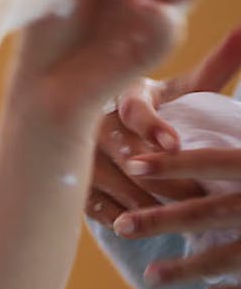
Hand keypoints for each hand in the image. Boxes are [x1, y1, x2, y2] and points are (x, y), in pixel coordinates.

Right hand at [86, 27, 240, 226]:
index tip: (174, 143)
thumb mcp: (186, 89)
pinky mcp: (72, 182)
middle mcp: (92, 119)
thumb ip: (216, 67)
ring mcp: (78, 153)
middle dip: (163, 175)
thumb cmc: (161, 109)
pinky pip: (96, 206)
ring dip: (147, 200)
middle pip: (123, 151)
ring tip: (178, 213)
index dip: (153, 126)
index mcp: (122, 92)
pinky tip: (145, 221)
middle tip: (197, 192)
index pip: (133, 109)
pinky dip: (123, 215)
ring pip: (112, 182)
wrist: (106, 130)